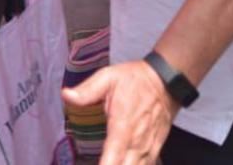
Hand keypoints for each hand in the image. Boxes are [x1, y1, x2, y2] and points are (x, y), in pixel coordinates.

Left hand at [62, 60, 177, 164]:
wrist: (166, 81)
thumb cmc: (135, 80)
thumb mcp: (108, 77)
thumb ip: (87, 90)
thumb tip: (66, 95)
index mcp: (122, 127)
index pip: (112, 157)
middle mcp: (136, 143)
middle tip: (100, 161)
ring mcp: (148, 149)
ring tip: (109, 162)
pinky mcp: (155, 150)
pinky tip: (122, 163)